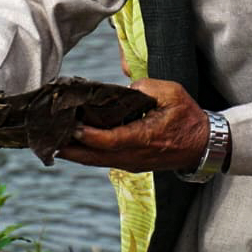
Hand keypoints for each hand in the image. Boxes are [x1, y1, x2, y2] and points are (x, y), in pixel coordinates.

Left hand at [55, 78, 211, 172]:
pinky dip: (87, 154)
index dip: (90, 136)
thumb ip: (146, 87)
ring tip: (53, 142)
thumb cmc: (188, 117)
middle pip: (97, 157)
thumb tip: (124, 90)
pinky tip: (73, 146)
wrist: (204, 145)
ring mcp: (133, 163)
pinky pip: (104, 161)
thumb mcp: (172, 93)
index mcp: (146, 137)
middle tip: (48, 140)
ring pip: (98, 162)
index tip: (72, 127)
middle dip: (71, 149)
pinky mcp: (131, 164)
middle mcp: (136, 155)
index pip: (112, 140)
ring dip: (75, 154)